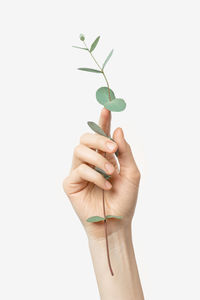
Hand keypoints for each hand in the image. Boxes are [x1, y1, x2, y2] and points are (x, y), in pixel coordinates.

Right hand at [63, 108, 140, 239]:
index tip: (106, 107)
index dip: (103, 120)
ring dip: (98, 159)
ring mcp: (79, 171)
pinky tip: (105, 186)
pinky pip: (79, 169)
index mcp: (105, 157)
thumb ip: (125, 152)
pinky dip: (95, 176)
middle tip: (112, 148)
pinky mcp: (71, 182)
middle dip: (98, 138)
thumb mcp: (132, 173)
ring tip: (110, 173)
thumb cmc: (125, 199)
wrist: (116, 222)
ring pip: (79, 150)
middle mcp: (90, 161)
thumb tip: (118, 129)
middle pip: (85, 137)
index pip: (102, 135)